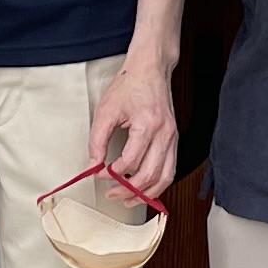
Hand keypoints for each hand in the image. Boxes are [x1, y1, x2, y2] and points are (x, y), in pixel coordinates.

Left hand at [91, 50, 180, 194]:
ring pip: (165, 177)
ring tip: (129, 200)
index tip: (99, 174)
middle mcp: (165, 134)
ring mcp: (172, 138)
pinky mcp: (174, 139)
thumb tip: (93, 164)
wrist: (151, 68)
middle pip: (150, 175)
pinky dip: (158, 183)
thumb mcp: (106, 110)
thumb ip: (97, 140)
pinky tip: (145, 188)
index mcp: (148, 125)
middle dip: (129, 190)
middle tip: (111, 194)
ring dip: (147, 193)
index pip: (130, 162)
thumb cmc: (130, 84)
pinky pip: (171, 169)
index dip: (112, 173)